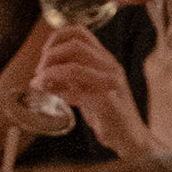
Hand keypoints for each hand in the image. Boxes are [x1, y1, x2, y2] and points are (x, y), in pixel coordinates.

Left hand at [29, 26, 153, 159]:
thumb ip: (71, 80)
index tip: (44, 53)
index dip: (57, 37)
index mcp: (106, 59)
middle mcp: (110, 67)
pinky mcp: (108, 104)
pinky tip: (55, 99)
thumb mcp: (89, 91)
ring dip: (51, 74)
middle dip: (50, 56)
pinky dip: (62, 94)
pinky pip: (79, 94)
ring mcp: (111, 85)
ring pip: (75, 68)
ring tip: (40, 84)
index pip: (80, 33)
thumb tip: (43, 76)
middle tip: (39, 71)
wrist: (132, 138)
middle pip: (75, 46)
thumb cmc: (110, 115)